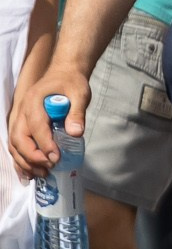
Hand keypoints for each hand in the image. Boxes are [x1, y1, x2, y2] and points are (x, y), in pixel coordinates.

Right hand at [10, 53, 86, 178]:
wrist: (63, 73)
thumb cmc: (71, 82)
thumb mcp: (80, 93)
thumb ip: (77, 113)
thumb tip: (76, 134)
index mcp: (34, 101)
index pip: (36, 126)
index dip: (44, 144)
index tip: (56, 158)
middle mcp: (22, 111)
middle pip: (19, 138)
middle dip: (32, 157)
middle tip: (49, 168)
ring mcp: (19, 118)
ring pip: (14, 144)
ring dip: (25, 162)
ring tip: (42, 174)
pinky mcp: (22, 125)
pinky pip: (15, 145)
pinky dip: (21, 160)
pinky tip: (30, 173)